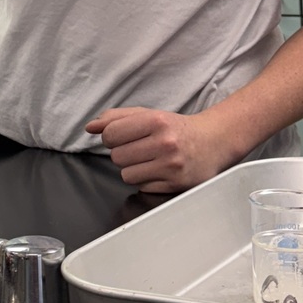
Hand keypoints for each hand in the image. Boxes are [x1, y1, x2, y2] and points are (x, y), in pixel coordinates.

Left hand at [84, 106, 232, 192]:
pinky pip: (141, 187)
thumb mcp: (148, 115)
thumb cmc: (176, 128)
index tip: (120, 136)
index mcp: (156, 121)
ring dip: (132, 169)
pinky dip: (145, 180)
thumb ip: (116, 118)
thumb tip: (90, 126)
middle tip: (139, 148)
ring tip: (148, 159)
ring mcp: (171, 166)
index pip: (111, 134)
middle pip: (116, 156)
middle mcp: (164, 143)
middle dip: (123, 153)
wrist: (212, 142)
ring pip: (126, 175)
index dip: (110, 137)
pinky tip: (158, 170)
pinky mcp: (175, 185)